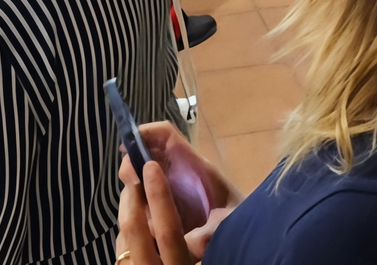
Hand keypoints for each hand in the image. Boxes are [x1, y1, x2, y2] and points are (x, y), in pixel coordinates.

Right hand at [116, 123, 239, 262]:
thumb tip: (189, 244)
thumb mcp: (228, 223)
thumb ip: (210, 232)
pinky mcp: (169, 203)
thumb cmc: (241, 217)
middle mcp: (180, 172)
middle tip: (130, 183)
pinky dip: (140, 204)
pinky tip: (143, 220)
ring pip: (144, 174)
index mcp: (194, 166)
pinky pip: (147, 196)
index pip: (166, 135)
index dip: (145, 132)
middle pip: (149, 153)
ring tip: (137, 205)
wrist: (251, 227)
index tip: (125, 146)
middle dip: (133, 162)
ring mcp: (173, 186)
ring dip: (135, 185)